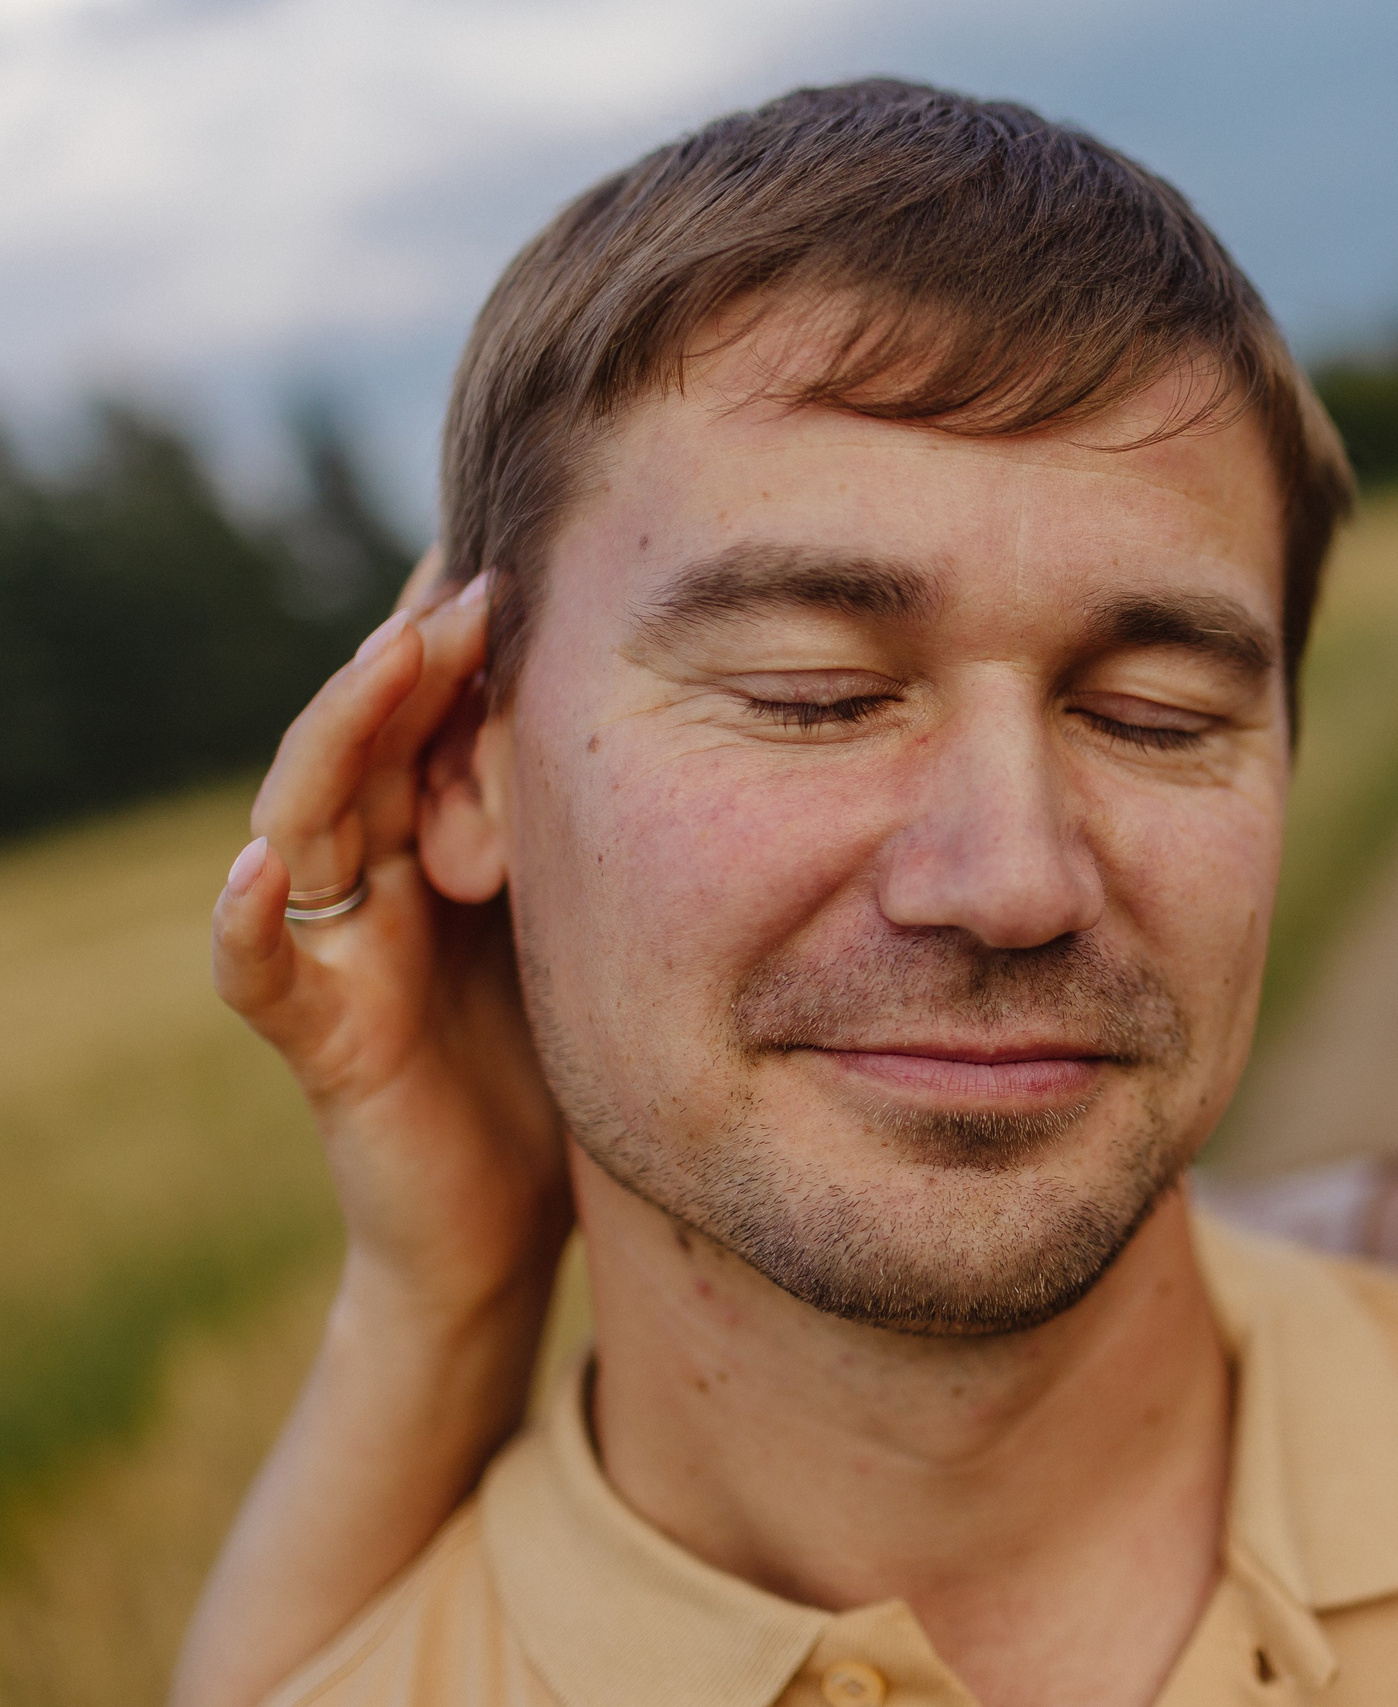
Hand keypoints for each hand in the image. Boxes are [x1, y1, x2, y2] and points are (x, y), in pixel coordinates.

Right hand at [211, 553, 568, 1327]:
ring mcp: (335, 950)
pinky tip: (262, 869)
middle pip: (370, 740)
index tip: (525, 552)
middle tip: (477, 583)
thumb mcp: (596, 920)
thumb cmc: (556, 1057)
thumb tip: (708, 718)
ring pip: (305, 817)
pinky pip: (259, 971)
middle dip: (413, 657)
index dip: (462, 638)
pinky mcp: (318, 1037)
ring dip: (340, 733)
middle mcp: (376, 876)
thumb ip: (601, 830)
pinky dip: (246, 919)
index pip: (433, 715)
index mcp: (442, 837)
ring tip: (387, 661)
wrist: (507, 1217)